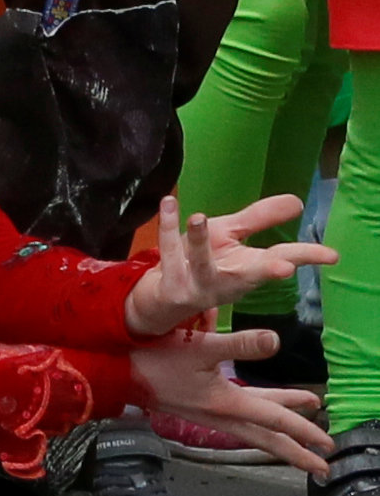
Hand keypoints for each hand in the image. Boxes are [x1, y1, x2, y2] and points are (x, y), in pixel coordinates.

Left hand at [123, 192, 335, 337]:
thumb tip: (297, 200)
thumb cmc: (204, 260)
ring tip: (200, 217)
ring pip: (201, 264)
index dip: (307, 256)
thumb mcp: (233, 236)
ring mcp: (198, 284)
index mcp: (248, 269)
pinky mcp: (171, 282)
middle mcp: (228, 280)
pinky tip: (168, 202)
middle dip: (269, 272)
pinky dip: (166, 226)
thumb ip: (261, 219)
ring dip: (200, 243)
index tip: (331, 255)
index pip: (283, 259)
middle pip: (252, 273)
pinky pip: (168, 250)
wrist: (163, 295)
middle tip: (286, 267)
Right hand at [131, 329, 334, 473]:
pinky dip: (256, 421)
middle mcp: (220, 415)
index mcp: (225, 403)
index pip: (274, 420)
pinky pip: (237, 422)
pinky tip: (259, 409)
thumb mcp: (198, 346)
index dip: (303, 430)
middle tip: (322, 465)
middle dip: (296, 452)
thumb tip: (277, 341)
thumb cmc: (152, 358)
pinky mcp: (197, 407)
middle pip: (266, 439)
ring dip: (279, 433)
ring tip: (306, 429)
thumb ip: (238, 343)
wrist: (113, 373)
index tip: (327, 445)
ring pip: (252, 430)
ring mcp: (207, 414)